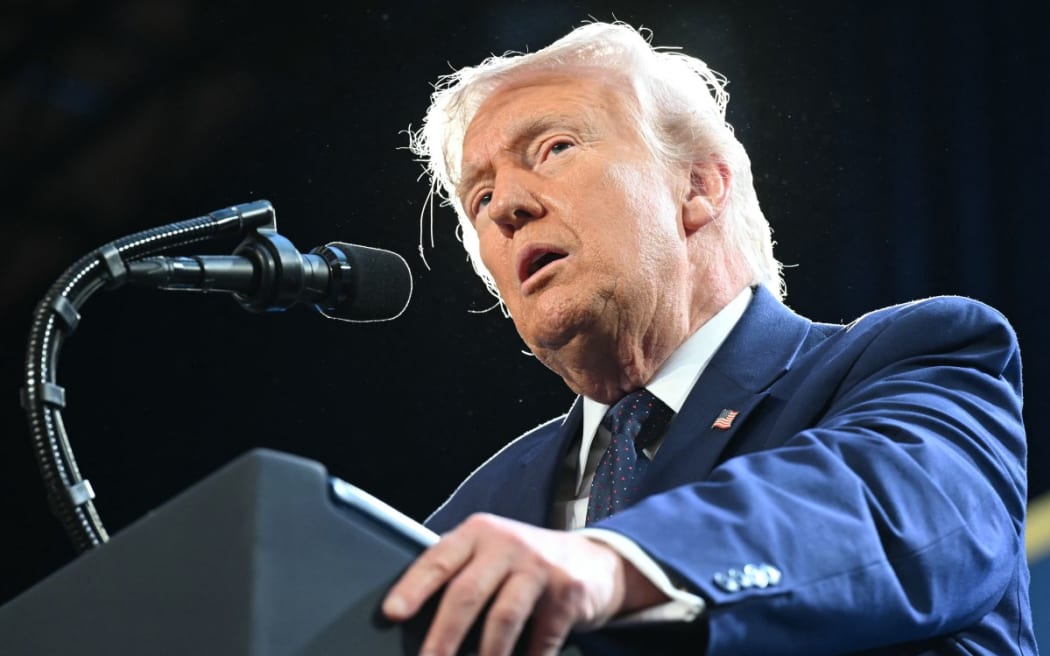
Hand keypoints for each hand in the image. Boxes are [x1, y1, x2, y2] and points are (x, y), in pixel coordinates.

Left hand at [381, 513, 662, 655]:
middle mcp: (507, 544)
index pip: (439, 559)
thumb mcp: (489, 555)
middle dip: (442, 636)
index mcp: (477, 533)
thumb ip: (457, 574)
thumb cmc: (521, 565)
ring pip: (503, 617)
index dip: (413, 587)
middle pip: (467, 592)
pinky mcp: (568, 592)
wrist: (592, 561)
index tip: (392, 613)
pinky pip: (542, 637)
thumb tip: (409, 620)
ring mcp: (540, 566)